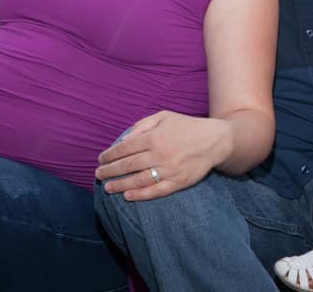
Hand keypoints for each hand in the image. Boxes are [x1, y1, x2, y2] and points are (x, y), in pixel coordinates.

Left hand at [95, 110, 226, 200]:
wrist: (214, 140)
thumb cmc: (186, 126)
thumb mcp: (163, 116)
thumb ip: (142, 126)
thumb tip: (123, 140)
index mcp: (154, 137)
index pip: (125, 149)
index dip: (110, 155)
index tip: (100, 159)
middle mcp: (159, 154)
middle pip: (128, 166)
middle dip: (110, 171)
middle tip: (98, 175)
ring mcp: (169, 170)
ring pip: (138, 180)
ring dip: (120, 185)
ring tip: (108, 187)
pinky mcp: (178, 182)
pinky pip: (156, 191)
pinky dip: (140, 195)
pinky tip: (127, 196)